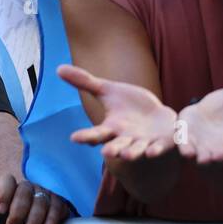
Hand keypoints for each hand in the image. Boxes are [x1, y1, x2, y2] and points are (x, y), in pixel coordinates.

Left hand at [0, 175, 71, 223]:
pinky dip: (52, 221)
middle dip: (18, 212)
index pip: (7, 181)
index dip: (3, 193)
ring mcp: (43, 194)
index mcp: (8, 190)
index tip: (0, 210)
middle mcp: (27, 188)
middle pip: (25, 191)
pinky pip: (57, 207)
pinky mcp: (57, 203)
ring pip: (41, 200)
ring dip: (35, 220)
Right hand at [59, 63, 178, 160]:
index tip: (74, 137)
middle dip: (113, 149)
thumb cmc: (130, 105)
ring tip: (127, 155)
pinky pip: (161, 147)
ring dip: (134, 153)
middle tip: (106, 153)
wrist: (158, 116)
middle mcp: (127, 138)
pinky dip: (157, 149)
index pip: (96, 134)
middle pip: (117, 146)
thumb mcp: (109, 91)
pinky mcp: (164, 142)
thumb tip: (58, 68)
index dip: (86, 136)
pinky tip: (153, 151)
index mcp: (112, 128)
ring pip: (138, 150)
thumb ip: (86, 83)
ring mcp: (145, 143)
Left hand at [176, 85, 222, 164]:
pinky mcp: (184, 138)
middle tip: (221, 156)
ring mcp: (200, 145)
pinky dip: (182, 147)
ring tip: (201, 158)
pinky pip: (182, 146)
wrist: (209, 112)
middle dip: (219, 157)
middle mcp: (218, 148)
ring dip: (201, 157)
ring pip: (200, 156)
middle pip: (220, 156)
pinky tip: (182, 148)